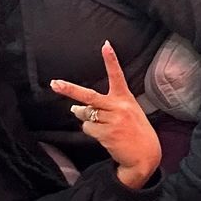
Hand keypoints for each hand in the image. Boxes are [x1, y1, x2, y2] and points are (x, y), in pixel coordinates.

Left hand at [50, 42, 160, 189]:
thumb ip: (104, 107)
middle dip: (70, 90)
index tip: (105, 45)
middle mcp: (118, 107)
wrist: (145, 155)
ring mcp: (112, 121)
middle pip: (89, 96)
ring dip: (86, 118)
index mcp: (125, 98)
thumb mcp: (127, 113)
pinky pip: (88, 128)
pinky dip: (91, 130)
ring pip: (86, 115)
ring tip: (101, 124)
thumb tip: (76, 108)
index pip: (117, 76)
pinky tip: (103, 135)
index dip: (111, 60)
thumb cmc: (135, 131)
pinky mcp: (106, 134)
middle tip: (55, 83)